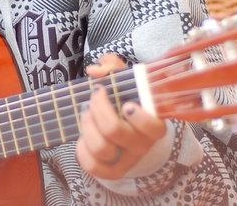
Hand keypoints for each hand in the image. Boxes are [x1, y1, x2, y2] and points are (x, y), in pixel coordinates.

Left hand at [76, 53, 166, 179]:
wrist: (131, 129)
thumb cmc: (128, 99)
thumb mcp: (126, 79)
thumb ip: (113, 66)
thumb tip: (95, 70)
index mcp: (154, 122)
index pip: (153, 127)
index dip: (138, 116)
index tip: (126, 103)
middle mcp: (143, 144)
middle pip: (115, 131)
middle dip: (98, 108)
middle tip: (96, 95)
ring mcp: (127, 160)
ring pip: (101, 148)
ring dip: (87, 125)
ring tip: (87, 112)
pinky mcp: (112, 171)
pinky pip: (93, 167)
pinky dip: (82, 150)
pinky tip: (83, 136)